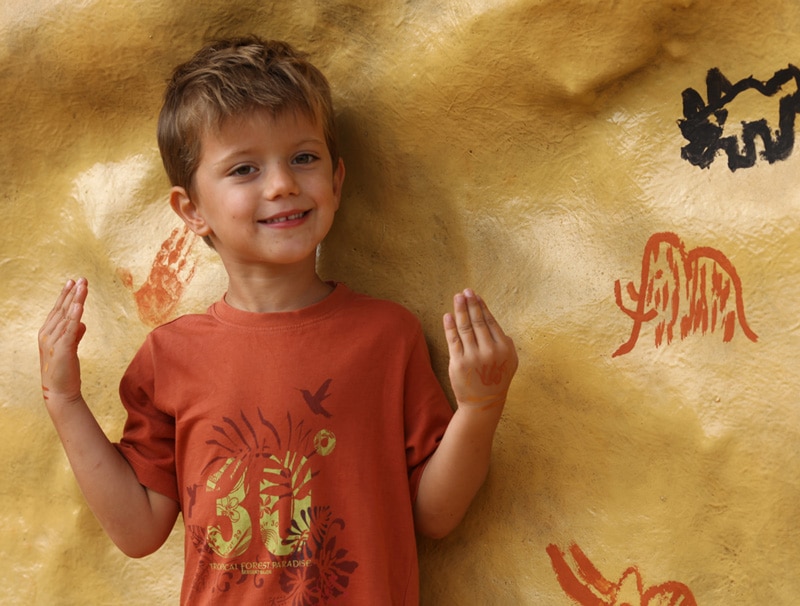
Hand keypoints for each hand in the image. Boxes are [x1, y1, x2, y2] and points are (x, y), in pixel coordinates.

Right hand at [38, 278, 87, 404]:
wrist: (60, 391)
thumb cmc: (64, 370)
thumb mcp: (69, 348)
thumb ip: (74, 334)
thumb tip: (82, 323)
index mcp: (48, 333)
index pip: (57, 310)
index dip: (65, 295)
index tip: (73, 282)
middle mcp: (47, 334)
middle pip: (61, 309)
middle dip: (71, 293)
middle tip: (81, 278)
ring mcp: (53, 341)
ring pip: (66, 316)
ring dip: (75, 300)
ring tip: (82, 286)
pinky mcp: (62, 349)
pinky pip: (70, 329)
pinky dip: (74, 316)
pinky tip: (79, 305)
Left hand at [443, 289, 517, 411]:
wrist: (483, 402)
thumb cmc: (496, 379)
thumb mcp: (510, 362)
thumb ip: (507, 343)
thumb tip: (495, 323)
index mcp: (504, 348)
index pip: (491, 322)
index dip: (482, 307)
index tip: (475, 296)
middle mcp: (490, 351)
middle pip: (478, 322)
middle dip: (471, 304)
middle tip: (465, 291)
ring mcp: (473, 357)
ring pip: (465, 328)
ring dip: (460, 310)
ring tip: (457, 297)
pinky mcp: (459, 363)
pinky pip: (453, 340)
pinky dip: (450, 326)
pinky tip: (448, 315)